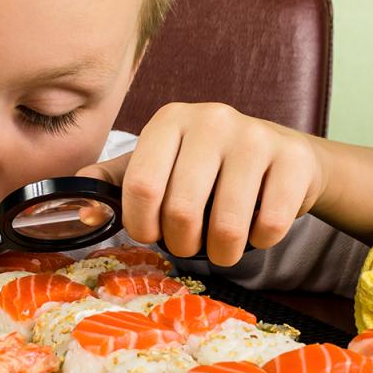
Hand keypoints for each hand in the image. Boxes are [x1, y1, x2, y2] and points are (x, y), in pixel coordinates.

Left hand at [78, 102, 326, 265]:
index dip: (143, 226)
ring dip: (222, 253)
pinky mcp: (293, 160)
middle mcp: (211, 119)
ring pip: (226, 225)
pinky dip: (260, 242)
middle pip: (181, 210)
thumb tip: (79, 208)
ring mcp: (255, 137)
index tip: (153, 234)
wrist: (284, 156)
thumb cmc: (211, 167)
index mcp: (170, 120)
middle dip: (182, 244)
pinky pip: (268, 226)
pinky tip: (257, 227)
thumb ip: (116, 184)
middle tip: (190, 244)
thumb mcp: (161, 165)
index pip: (141, 186)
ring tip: (223, 246)